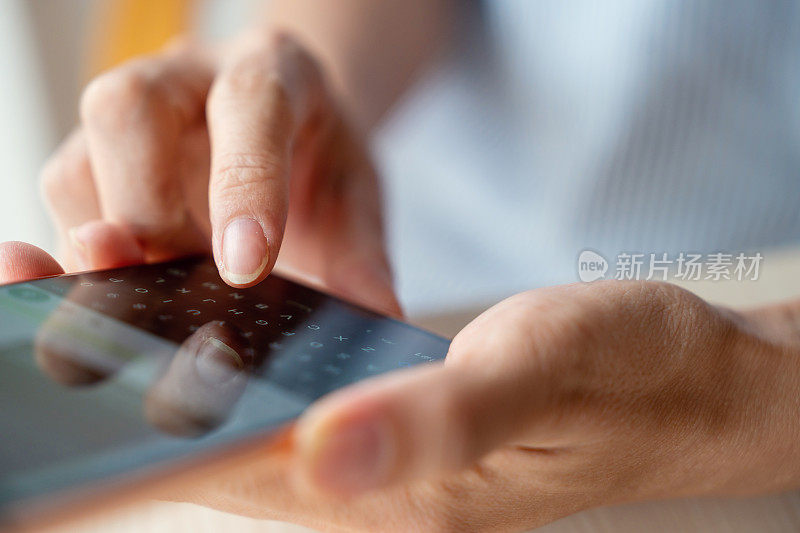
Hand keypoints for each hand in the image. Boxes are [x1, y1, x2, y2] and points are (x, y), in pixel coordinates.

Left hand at [7, 242, 798, 530]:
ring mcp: (373, 455)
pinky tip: (188, 320)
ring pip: (233, 421)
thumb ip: (435, 424)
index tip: (41, 352)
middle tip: (35, 296)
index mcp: (387, 491)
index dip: (117, 423)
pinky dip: (217, 357)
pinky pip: (279, 398)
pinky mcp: (386, 420)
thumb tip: (322, 452)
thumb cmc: (628, 374)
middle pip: (206, 449)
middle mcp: (363, 487)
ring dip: (155, 363)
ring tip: (80, 294)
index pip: (221, 472)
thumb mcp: (540, 374)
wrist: (686, 381)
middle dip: (111, 383)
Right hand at [40, 31, 398, 314]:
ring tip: (157, 297)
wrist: (283, 124)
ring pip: (79, 164)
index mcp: (273, 69)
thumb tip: (379, 314)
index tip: (246, 266)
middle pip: (132, 113)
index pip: (251, 103)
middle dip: (149, 213)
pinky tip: (121, 290)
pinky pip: (64, 202)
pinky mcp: (94, 158)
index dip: (243, 183)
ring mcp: (130, 117)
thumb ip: (363, 251)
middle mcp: (187, 78)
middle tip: (181, 280)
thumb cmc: (316, 156)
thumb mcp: (355, 194)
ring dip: (109, 247)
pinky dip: (79, 258)